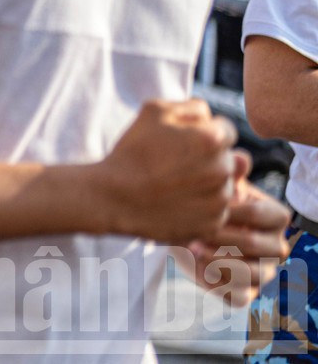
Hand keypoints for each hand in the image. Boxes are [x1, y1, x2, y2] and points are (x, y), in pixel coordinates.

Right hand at [93, 98, 239, 244]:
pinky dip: (202, 206)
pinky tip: (177, 201)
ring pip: (224, 185)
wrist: (113, 196)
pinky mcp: (213, 222)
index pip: (227, 130)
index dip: (205, 133)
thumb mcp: (153, 111)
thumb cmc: (132, 151)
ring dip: (207, 183)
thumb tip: (210, 115)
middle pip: (228, 158)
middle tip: (177, 164)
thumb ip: (191, 106)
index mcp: (211, 139)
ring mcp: (219, 199)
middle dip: (209, 158)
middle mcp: (222, 169)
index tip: (184, 142)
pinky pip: (217, 210)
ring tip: (175, 184)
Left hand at [182, 159, 291, 307]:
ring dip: (221, 260)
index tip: (212, 205)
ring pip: (256, 274)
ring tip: (193, 247)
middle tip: (197, 229)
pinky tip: (196, 265)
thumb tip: (239, 157)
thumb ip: (227, 173)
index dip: (240, 211)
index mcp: (274, 217)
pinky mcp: (245, 291)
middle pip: (261, 245)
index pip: (270, 215)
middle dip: (226, 236)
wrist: (178, 225)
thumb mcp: (211, 185)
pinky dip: (217, 284)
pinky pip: (240, 296)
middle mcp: (275, 246)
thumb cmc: (201, 200)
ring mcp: (263, 271)